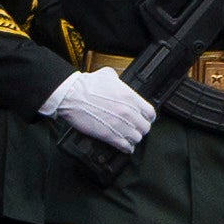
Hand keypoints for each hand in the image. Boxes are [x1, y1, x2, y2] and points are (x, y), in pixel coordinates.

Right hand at [43, 69, 161, 156]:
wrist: (72, 96)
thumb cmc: (87, 85)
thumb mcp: (108, 75)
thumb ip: (118, 80)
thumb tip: (119, 82)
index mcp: (130, 98)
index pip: (150, 112)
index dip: (148, 117)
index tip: (145, 118)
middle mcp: (128, 113)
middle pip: (145, 127)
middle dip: (141, 128)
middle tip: (136, 128)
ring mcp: (120, 125)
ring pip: (137, 138)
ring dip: (133, 138)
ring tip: (129, 137)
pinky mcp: (109, 136)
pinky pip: (125, 147)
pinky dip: (126, 148)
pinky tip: (125, 147)